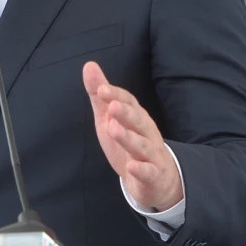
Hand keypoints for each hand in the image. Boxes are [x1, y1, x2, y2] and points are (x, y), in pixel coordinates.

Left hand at [85, 61, 182, 210]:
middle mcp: (147, 133)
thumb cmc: (130, 145)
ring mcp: (152, 154)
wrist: (157, 179)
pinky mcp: (153, 175)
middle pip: (139, 121)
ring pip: (142, 145)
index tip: (102, 90)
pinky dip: (141, 170)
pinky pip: (149, 172)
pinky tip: (131, 167)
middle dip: (126, 113)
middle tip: (112, 107)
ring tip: (114, 130)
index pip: (130, 102)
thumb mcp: (111, 119)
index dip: (117, 96)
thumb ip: (101, 96)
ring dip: (129, 138)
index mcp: (137, 117)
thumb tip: (89, 65)